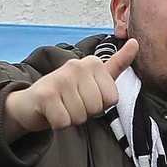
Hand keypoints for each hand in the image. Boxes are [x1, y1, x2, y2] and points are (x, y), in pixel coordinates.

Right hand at [4, 39, 137, 138]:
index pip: (112, 99)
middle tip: (70, 103)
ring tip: (61, 106)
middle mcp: (77, 65)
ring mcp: (61, 78)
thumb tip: (135, 42)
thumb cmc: (66, 93)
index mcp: (93, 63)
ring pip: (81, 116)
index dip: (99, 105)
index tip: (84, 97)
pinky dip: (58, 124)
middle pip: (97, 108)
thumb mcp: (94, 78)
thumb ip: (116, 64)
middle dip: (85, 112)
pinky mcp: (47, 94)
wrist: (30, 103)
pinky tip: (51, 112)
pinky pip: (64, 122)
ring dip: (70, 118)